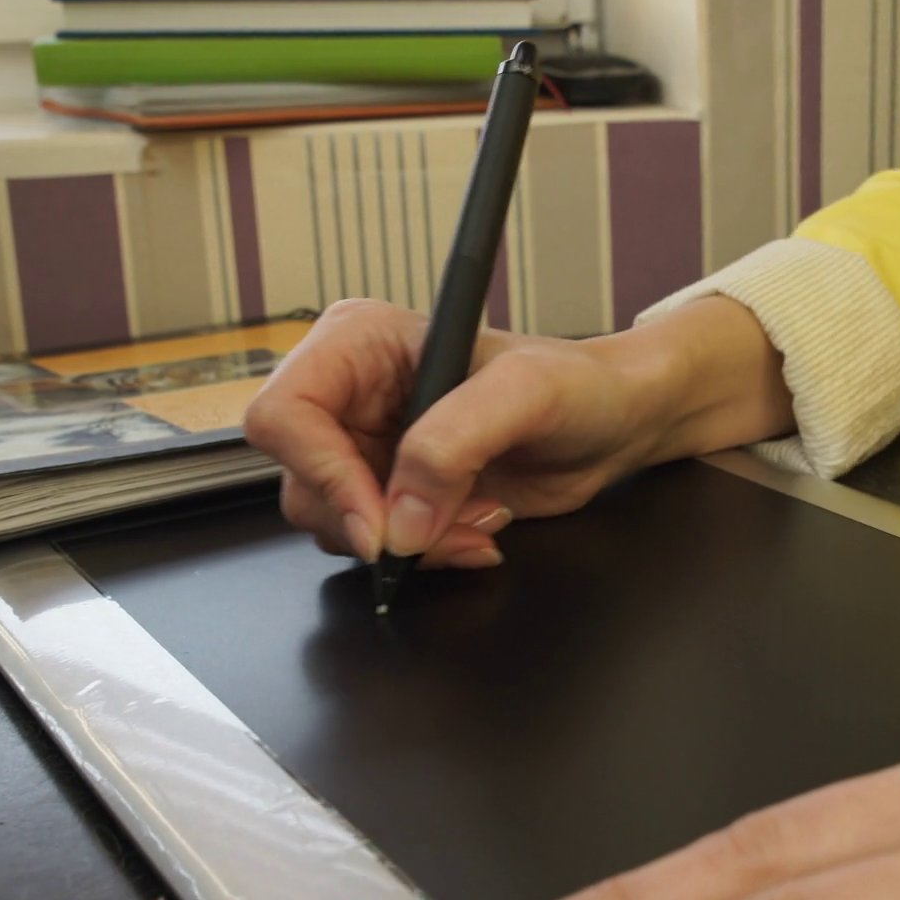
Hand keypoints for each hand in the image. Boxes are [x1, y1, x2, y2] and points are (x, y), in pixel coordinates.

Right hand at [243, 297, 792, 567]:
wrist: (615, 422)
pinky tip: (475, 530)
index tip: (378, 519)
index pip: (284, 414)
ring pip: (334, 523)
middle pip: (300, 481)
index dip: (321, 473)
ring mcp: (368, 449)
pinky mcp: (394, 493)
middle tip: (438, 526)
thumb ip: (453, 442)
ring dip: (406, 543)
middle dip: (371, 520)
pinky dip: (425, 555)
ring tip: (474, 520)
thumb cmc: (579, 383)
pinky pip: (377, 546)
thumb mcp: (525, 393)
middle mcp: (350, 395)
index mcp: (359, 343)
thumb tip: (400, 516)